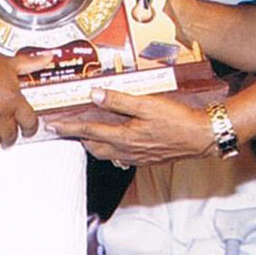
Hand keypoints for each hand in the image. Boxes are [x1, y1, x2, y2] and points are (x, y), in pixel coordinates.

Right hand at [0, 43, 46, 150]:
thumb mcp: (8, 62)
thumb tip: (48, 58)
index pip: (30, 123)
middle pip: (11, 136)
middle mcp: (0, 111)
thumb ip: (30, 64)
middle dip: (10, 137)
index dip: (30, 129)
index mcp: (13, 98)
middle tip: (7, 136)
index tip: (27, 131)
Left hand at [46, 88, 213, 167]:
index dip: (69, 127)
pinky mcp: (147, 159)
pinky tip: (117, 140)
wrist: (201, 137)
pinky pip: (121, 156)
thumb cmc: (178, 120)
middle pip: (94, 146)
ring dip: (95, 144)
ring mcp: (137, 157)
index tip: (53, 125)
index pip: (88, 132)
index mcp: (124, 136)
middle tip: (69, 128)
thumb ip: (119, 100)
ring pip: (107, 153)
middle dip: (79, 138)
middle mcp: (127, 151)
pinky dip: (112, 148)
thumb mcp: (147, 104)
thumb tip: (94, 95)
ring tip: (89, 132)